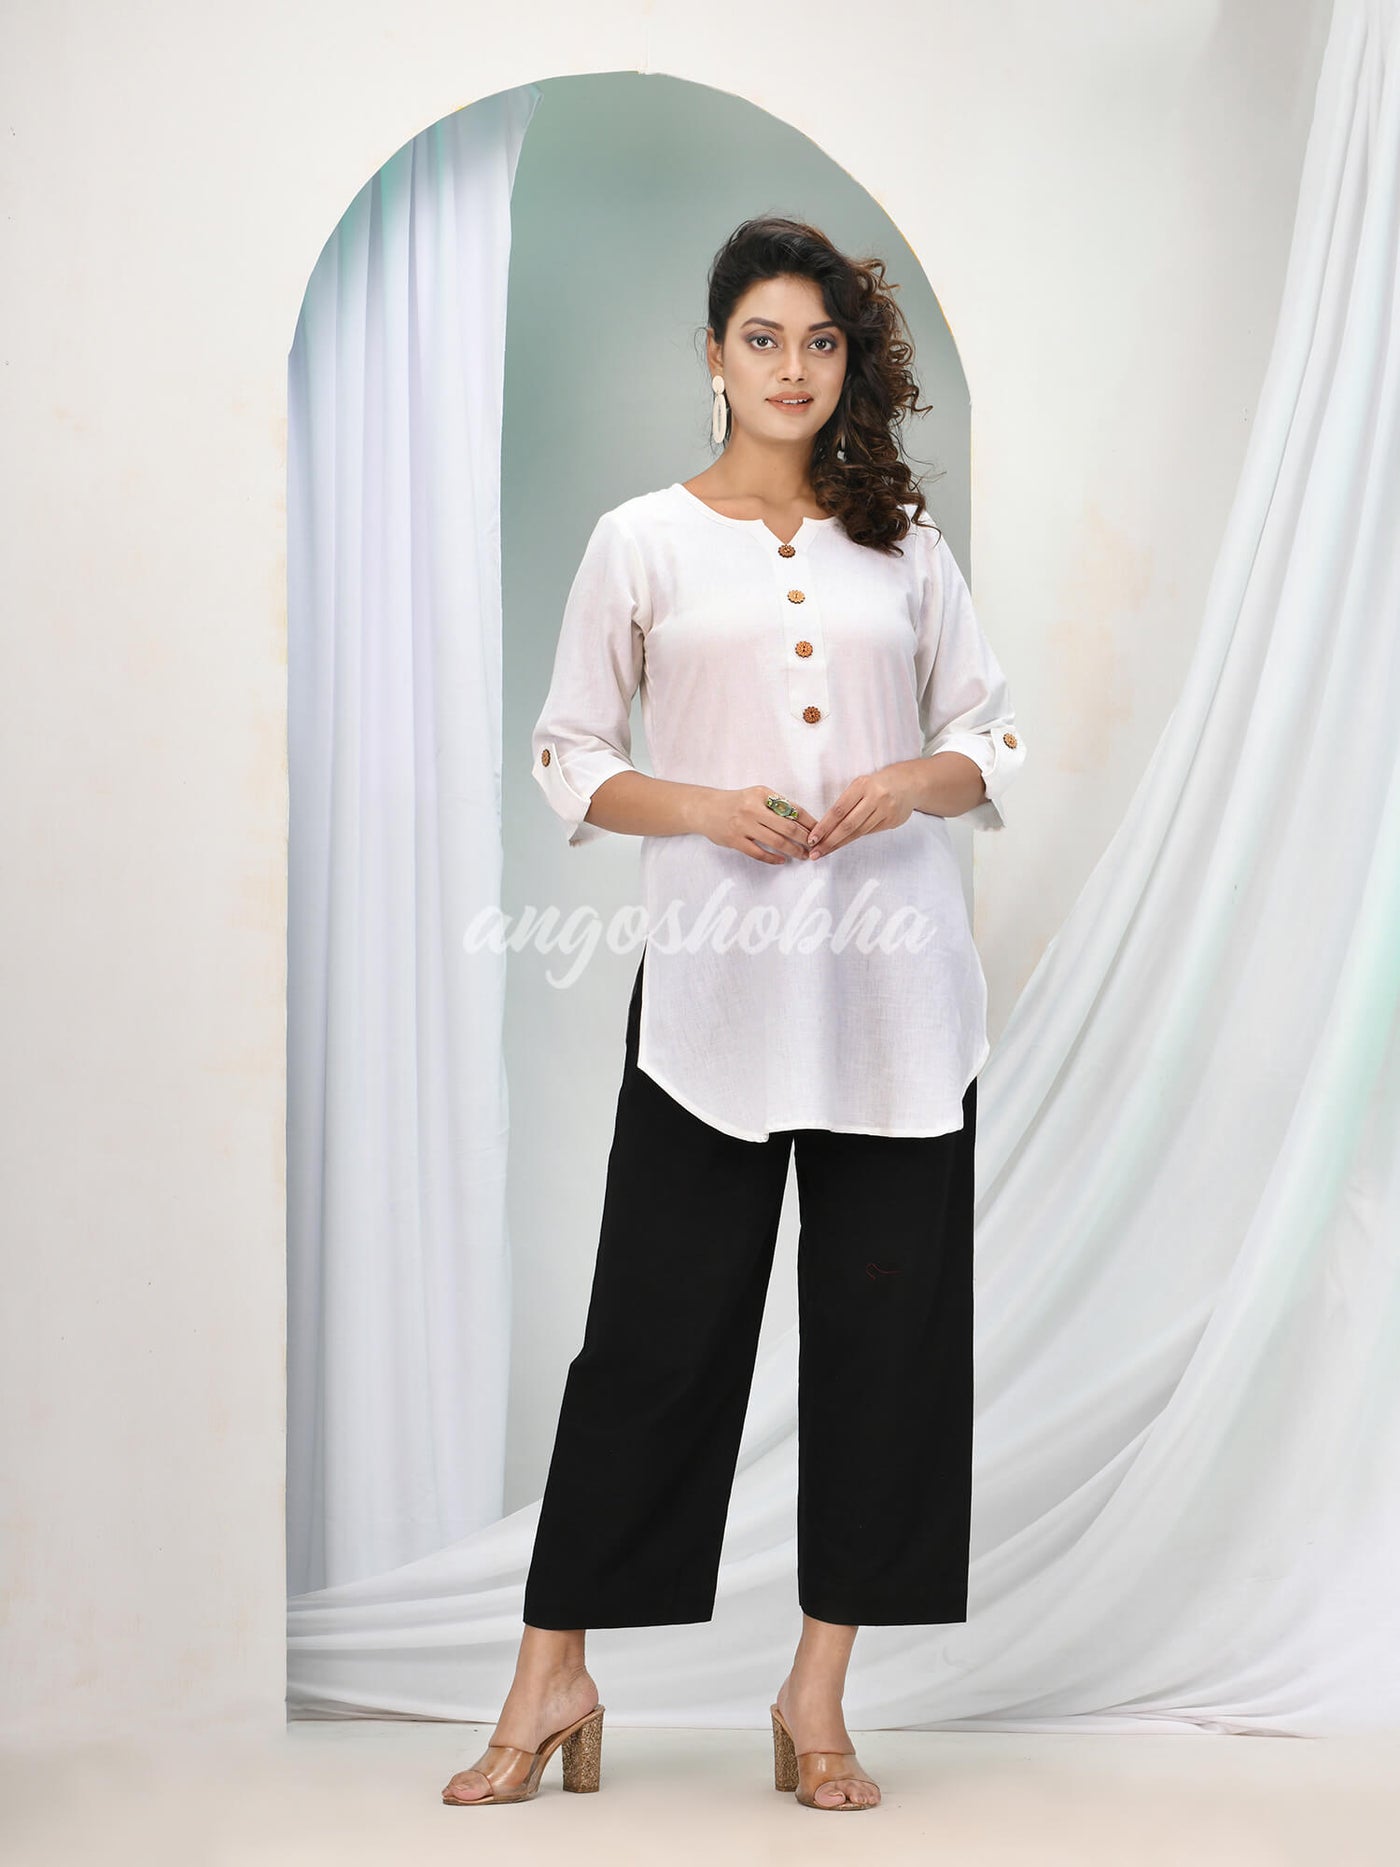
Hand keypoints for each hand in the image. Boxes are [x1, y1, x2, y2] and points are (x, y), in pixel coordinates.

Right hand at [697, 785, 818, 864]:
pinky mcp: (735, 841)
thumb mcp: (757, 796)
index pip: (793, 809)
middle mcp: (753, 809)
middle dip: (805, 839)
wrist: (705, 809)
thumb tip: (804, 821)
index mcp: (762, 794)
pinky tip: (782, 860)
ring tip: (803, 856)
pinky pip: (759, 853)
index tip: (820, 831)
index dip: (809, 822)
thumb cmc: (736, 803)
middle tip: (815, 846)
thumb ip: (777, 805)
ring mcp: (743, 826)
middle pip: (788, 827)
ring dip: (793, 851)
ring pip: (776, 842)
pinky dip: (773, 858)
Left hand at [806, 766, 917, 857]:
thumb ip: (847, 802)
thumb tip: (826, 826)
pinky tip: (843, 843)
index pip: (838, 810)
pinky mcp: (893, 821)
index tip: (812, 838)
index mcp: (862, 785)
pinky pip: (870, 832)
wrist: (910, 783)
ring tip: (825, 851)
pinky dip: (854, 838)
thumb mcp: (861, 785)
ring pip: (859, 832)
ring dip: (840, 843)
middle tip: (815, 853)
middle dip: (830, 841)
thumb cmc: (878, 784)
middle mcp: (875, 797)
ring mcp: (886, 810)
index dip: (824, 826)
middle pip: (848, 825)